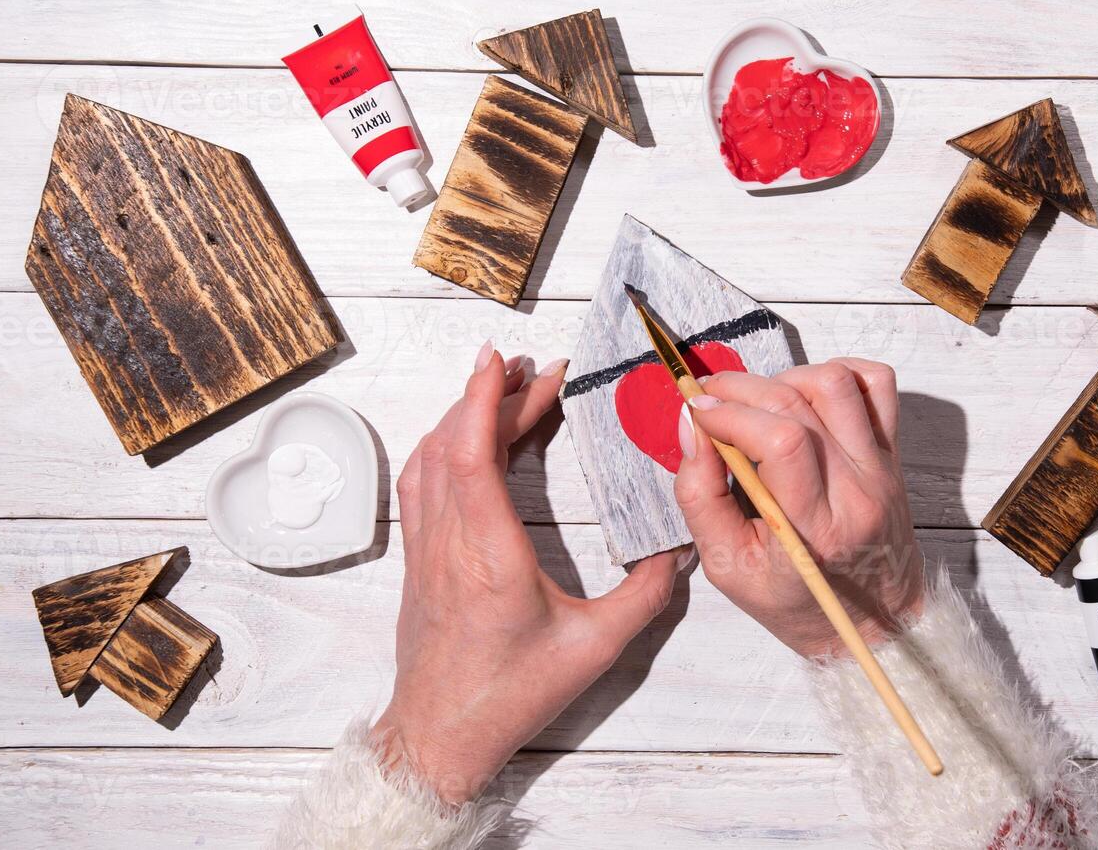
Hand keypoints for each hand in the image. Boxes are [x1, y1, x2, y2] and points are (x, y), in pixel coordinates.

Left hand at [374, 342, 685, 804]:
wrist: (440, 735)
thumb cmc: (509, 696)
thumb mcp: (594, 648)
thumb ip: (643, 597)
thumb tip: (678, 554)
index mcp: (488, 555)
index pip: (472, 454)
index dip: (484, 399)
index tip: (503, 362)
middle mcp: (449, 541)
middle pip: (456, 443)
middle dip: (493, 395)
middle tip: (537, 370)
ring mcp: (426, 548)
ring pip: (431, 458)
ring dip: (465, 415)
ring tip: (506, 388)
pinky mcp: (419, 558)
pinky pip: (422, 482)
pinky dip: (445, 444)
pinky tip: (466, 436)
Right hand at [674, 359, 922, 658]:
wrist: (872, 619)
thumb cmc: (794, 601)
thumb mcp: (726, 567)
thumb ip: (699, 496)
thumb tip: (691, 426)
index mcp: (813, 530)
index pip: (780, 440)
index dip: (729, 413)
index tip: (696, 412)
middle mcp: (855, 491)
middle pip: (798, 405)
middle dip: (740, 389)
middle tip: (708, 398)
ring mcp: (880, 468)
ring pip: (837, 383)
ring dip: (786, 378)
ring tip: (757, 402)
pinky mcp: (892, 454)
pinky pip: (877, 384)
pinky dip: (838, 373)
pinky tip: (805, 396)